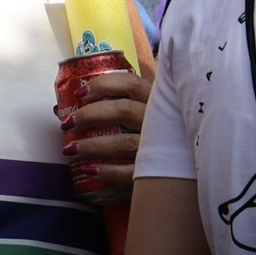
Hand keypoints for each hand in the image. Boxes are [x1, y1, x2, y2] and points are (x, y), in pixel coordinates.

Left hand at [63, 67, 153, 190]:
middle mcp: (160, 119)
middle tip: (67, 124)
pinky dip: (108, 172)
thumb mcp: (140, 111)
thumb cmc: (156, 130)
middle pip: (122, 110)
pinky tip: (90, 170)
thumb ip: (106, 105)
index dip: (102, 85)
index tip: (79, 94)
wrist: (195, 163)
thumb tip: (60, 107)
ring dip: (92, 146)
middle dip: (89, 115)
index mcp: (155, 99)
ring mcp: (161, 145)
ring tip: (70, 150)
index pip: (129, 82)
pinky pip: (132, 172)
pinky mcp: (161, 170)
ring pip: (123, 143)